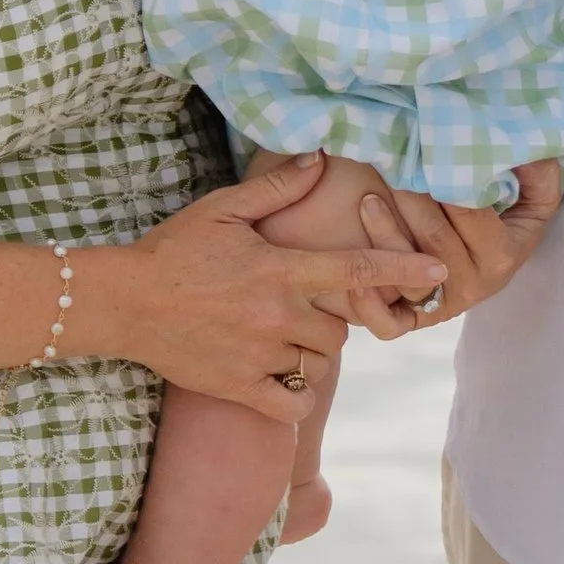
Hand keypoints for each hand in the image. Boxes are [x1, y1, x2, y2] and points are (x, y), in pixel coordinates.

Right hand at [103, 156, 447, 416]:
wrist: (126, 303)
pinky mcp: (240, 388)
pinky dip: (295, 395)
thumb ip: (276, 190)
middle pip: (342, 324)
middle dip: (335, 315)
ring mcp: (260, 355)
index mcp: (280, 269)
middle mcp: (278, 315)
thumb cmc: (175, 250)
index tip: (438, 273)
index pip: (356, 268)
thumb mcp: (223, 209)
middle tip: (304, 303)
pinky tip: (281, 376)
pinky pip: (292, 404)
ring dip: (314, 351)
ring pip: (320, 362)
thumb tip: (319, 158)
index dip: (402, 269)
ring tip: (284, 334)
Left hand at [349, 161, 562, 334]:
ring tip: (368, 197)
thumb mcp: (536, 195)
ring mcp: (444, 305)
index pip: (469, 211)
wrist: (492, 263)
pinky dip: (368, 303)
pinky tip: (354, 268)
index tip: (428, 145)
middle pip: (433, 237)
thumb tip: (532, 149)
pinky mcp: (416, 321)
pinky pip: (388, 324)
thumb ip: (539, 173)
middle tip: (390, 162)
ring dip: (382, 232)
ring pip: (406, 273)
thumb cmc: (510, 217)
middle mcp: (475, 285)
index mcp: (504, 255)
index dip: (446, 177)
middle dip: (409, 196)